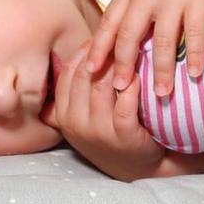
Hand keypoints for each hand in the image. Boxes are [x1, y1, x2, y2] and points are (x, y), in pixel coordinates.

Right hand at [52, 42, 164, 181]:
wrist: (137, 167)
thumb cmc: (111, 132)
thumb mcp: (85, 115)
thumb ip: (79, 89)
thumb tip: (86, 47)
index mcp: (62, 114)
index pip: (67, 73)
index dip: (84, 51)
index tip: (102, 37)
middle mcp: (76, 123)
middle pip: (85, 76)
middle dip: (103, 53)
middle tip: (121, 36)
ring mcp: (98, 132)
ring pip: (103, 87)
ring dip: (118, 65)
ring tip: (132, 49)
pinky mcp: (123, 137)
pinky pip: (124, 105)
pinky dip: (132, 87)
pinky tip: (140, 75)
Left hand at [85, 0, 203, 96]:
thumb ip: (134, 2)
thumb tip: (119, 35)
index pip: (109, 22)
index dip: (98, 48)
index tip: (89, 71)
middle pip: (130, 34)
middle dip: (124, 65)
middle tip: (120, 90)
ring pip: (163, 40)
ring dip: (161, 69)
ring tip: (161, 93)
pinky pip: (196, 34)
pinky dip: (195, 56)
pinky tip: (195, 74)